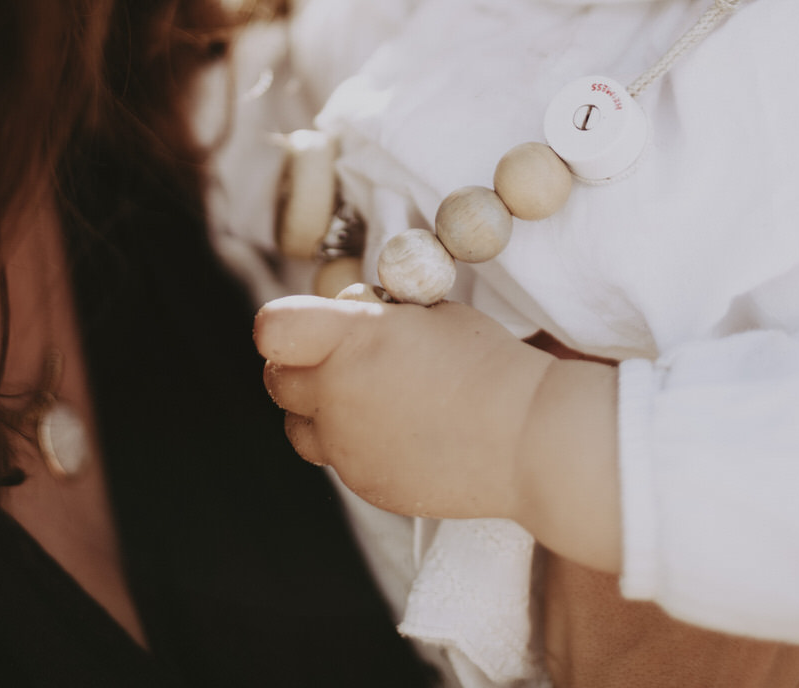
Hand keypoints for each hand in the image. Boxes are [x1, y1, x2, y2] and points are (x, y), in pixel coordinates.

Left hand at [254, 294, 552, 520]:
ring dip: (315, 410)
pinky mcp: (366, 485)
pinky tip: (395, 431)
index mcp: (350, 338)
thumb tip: (351, 317)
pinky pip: (336, 460)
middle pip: (278, 381)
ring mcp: (347, 447)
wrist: (526, 436)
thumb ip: (374, 318)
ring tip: (363, 398)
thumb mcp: (427, 312)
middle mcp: (337, 393)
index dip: (283, 326)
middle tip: (338, 358)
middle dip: (298, 366)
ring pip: (298, 428)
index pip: (272, 330)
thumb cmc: (485, 360)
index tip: (308, 324)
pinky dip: (351, 444)